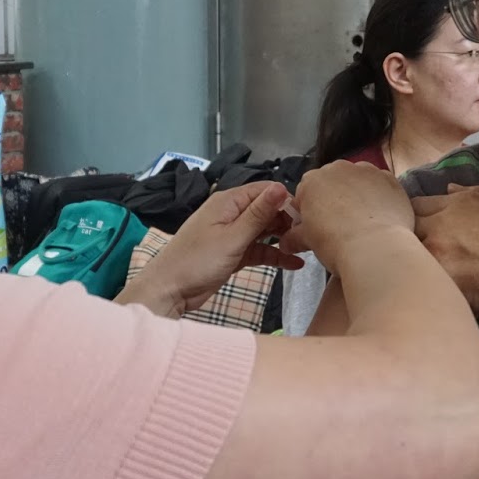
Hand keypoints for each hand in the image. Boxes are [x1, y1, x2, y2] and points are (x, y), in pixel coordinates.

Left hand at [124, 183, 302, 316]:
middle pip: (267, 210)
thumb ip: (258, 214)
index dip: (286, 200)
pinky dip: (274, 255)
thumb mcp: (232, 237)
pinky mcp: (233, 253)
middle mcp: (231, 214)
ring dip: (283, 239)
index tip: (307, 216)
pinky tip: (294, 264)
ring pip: (264, 231)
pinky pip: (259, 250)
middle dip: (288, 221)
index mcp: (228, 202)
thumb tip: (281, 187)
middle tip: (308, 236)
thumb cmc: (196, 261)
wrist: (169, 291)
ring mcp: (232, 234)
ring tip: (305, 249)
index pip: (264, 190)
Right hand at [281, 161, 414, 273]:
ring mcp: (365, 170)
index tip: (315, 227)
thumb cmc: (335, 243)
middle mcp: (337, 168)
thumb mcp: (307, 241)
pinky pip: (380, 185)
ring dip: (357, 195)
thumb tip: (286, 242)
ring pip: (357, 181)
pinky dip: (379, 197)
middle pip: (332, 183)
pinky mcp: (388, 178)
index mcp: (311, 181)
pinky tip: (380, 217)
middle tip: (340, 225)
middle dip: (333, 200)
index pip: (305, 193)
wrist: (375, 247)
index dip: (309, 212)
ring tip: (363, 222)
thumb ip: (293, 237)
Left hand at [413, 184, 478, 321]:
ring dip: (414, 263)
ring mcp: (438, 251)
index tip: (420, 232)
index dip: (414, 219)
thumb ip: (470, 194)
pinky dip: (423, 284)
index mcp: (456, 203)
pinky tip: (431, 291)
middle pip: (403, 229)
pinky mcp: (440, 279)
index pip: (414, 205)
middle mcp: (441, 223)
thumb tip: (448, 189)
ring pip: (408, 255)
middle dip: (409, 240)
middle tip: (420, 255)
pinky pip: (420, 279)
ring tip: (422, 275)